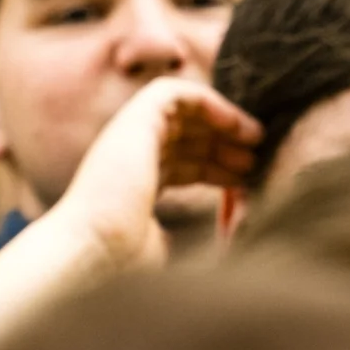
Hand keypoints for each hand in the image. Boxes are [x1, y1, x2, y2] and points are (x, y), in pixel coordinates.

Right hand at [54, 75, 259, 271]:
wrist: (93, 247)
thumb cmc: (124, 258)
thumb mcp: (165, 248)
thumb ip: (184, 239)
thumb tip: (208, 241)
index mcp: (133, 186)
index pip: (177, 165)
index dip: (213, 169)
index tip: (243, 181)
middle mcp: (128, 157)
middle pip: (182, 138)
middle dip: (222, 145)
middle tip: (256, 159)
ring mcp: (128, 136)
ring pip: (180, 111)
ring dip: (220, 121)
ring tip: (256, 138)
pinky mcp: (134, 119)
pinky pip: (173, 91)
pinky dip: (206, 100)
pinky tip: (234, 123)